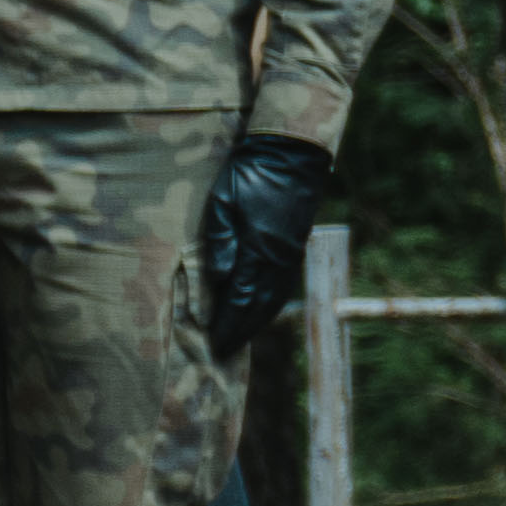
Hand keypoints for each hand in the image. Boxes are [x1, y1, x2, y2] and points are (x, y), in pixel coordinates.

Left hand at [198, 135, 328, 355]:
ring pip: (274, 299)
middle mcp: (278, 259)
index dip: (226, 325)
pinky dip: (269, 304)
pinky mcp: (294, 247)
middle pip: (259, 307)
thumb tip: (221, 281)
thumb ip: (220, 242)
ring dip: (256, 321)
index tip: (211, 344)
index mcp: (259, 250)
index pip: (240, 300)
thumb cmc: (251, 173)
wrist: (293, 154)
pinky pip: (281, 286)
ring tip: (238, 337)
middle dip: (240, 331)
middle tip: (221, 351)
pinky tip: (259, 308)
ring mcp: (290, 255)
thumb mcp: (224, 202)